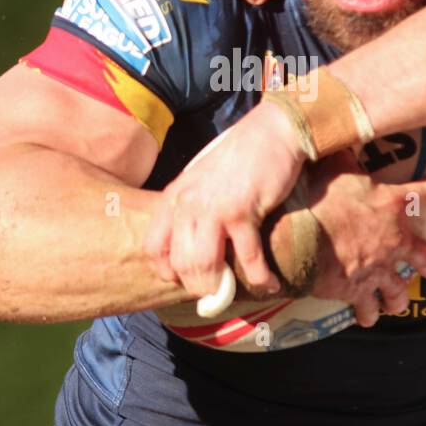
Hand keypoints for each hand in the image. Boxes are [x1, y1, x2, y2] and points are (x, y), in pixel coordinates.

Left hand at [146, 102, 306, 298]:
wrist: (272, 132)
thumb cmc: (240, 158)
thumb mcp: (202, 181)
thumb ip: (193, 210)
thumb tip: (196, 249)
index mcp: (173, 197)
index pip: (153, 248)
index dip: (168, 273)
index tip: (187, 280)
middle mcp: (187, 204)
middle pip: (179, 264)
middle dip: (200, 287)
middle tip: (218, 292)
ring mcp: (213, 208)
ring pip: (205, 266)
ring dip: (223, 288)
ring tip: (238, 291)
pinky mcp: (242, 211)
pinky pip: (247, 258)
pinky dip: (260, 278)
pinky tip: (270, 283)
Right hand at [304, 151, 425, 327]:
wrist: (301, 240)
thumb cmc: (320, 201)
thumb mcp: (336, 169)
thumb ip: (345, 157)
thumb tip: (341, 137)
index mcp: (392, 205)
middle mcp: (394, 240)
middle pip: (425, 257)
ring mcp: (379, 269)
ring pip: (400, 291)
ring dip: (399, 298)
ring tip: (397, 302)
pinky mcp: (359, 290)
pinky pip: (369, 308)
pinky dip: (368, 313)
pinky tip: (367, 316)